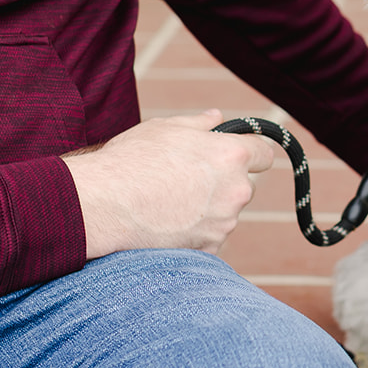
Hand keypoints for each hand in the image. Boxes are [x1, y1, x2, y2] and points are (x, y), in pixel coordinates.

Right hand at [63, 110, 279, 257]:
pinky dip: (194, 234)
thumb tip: (217, 118)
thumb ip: (199, 123)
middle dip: (223, 183)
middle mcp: (236, 190)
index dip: (252, 152)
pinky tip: (166, 225)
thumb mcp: (164, 128)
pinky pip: (209, 239)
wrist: (103, 205)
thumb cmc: (131, 161)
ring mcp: (224, 223)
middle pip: (242, 186)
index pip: (264, 153)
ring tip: (168, 204)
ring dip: (207, 210)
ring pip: (224, 214)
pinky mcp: (208, 248)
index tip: (240, 155)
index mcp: (232, 155)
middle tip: (185, 181)